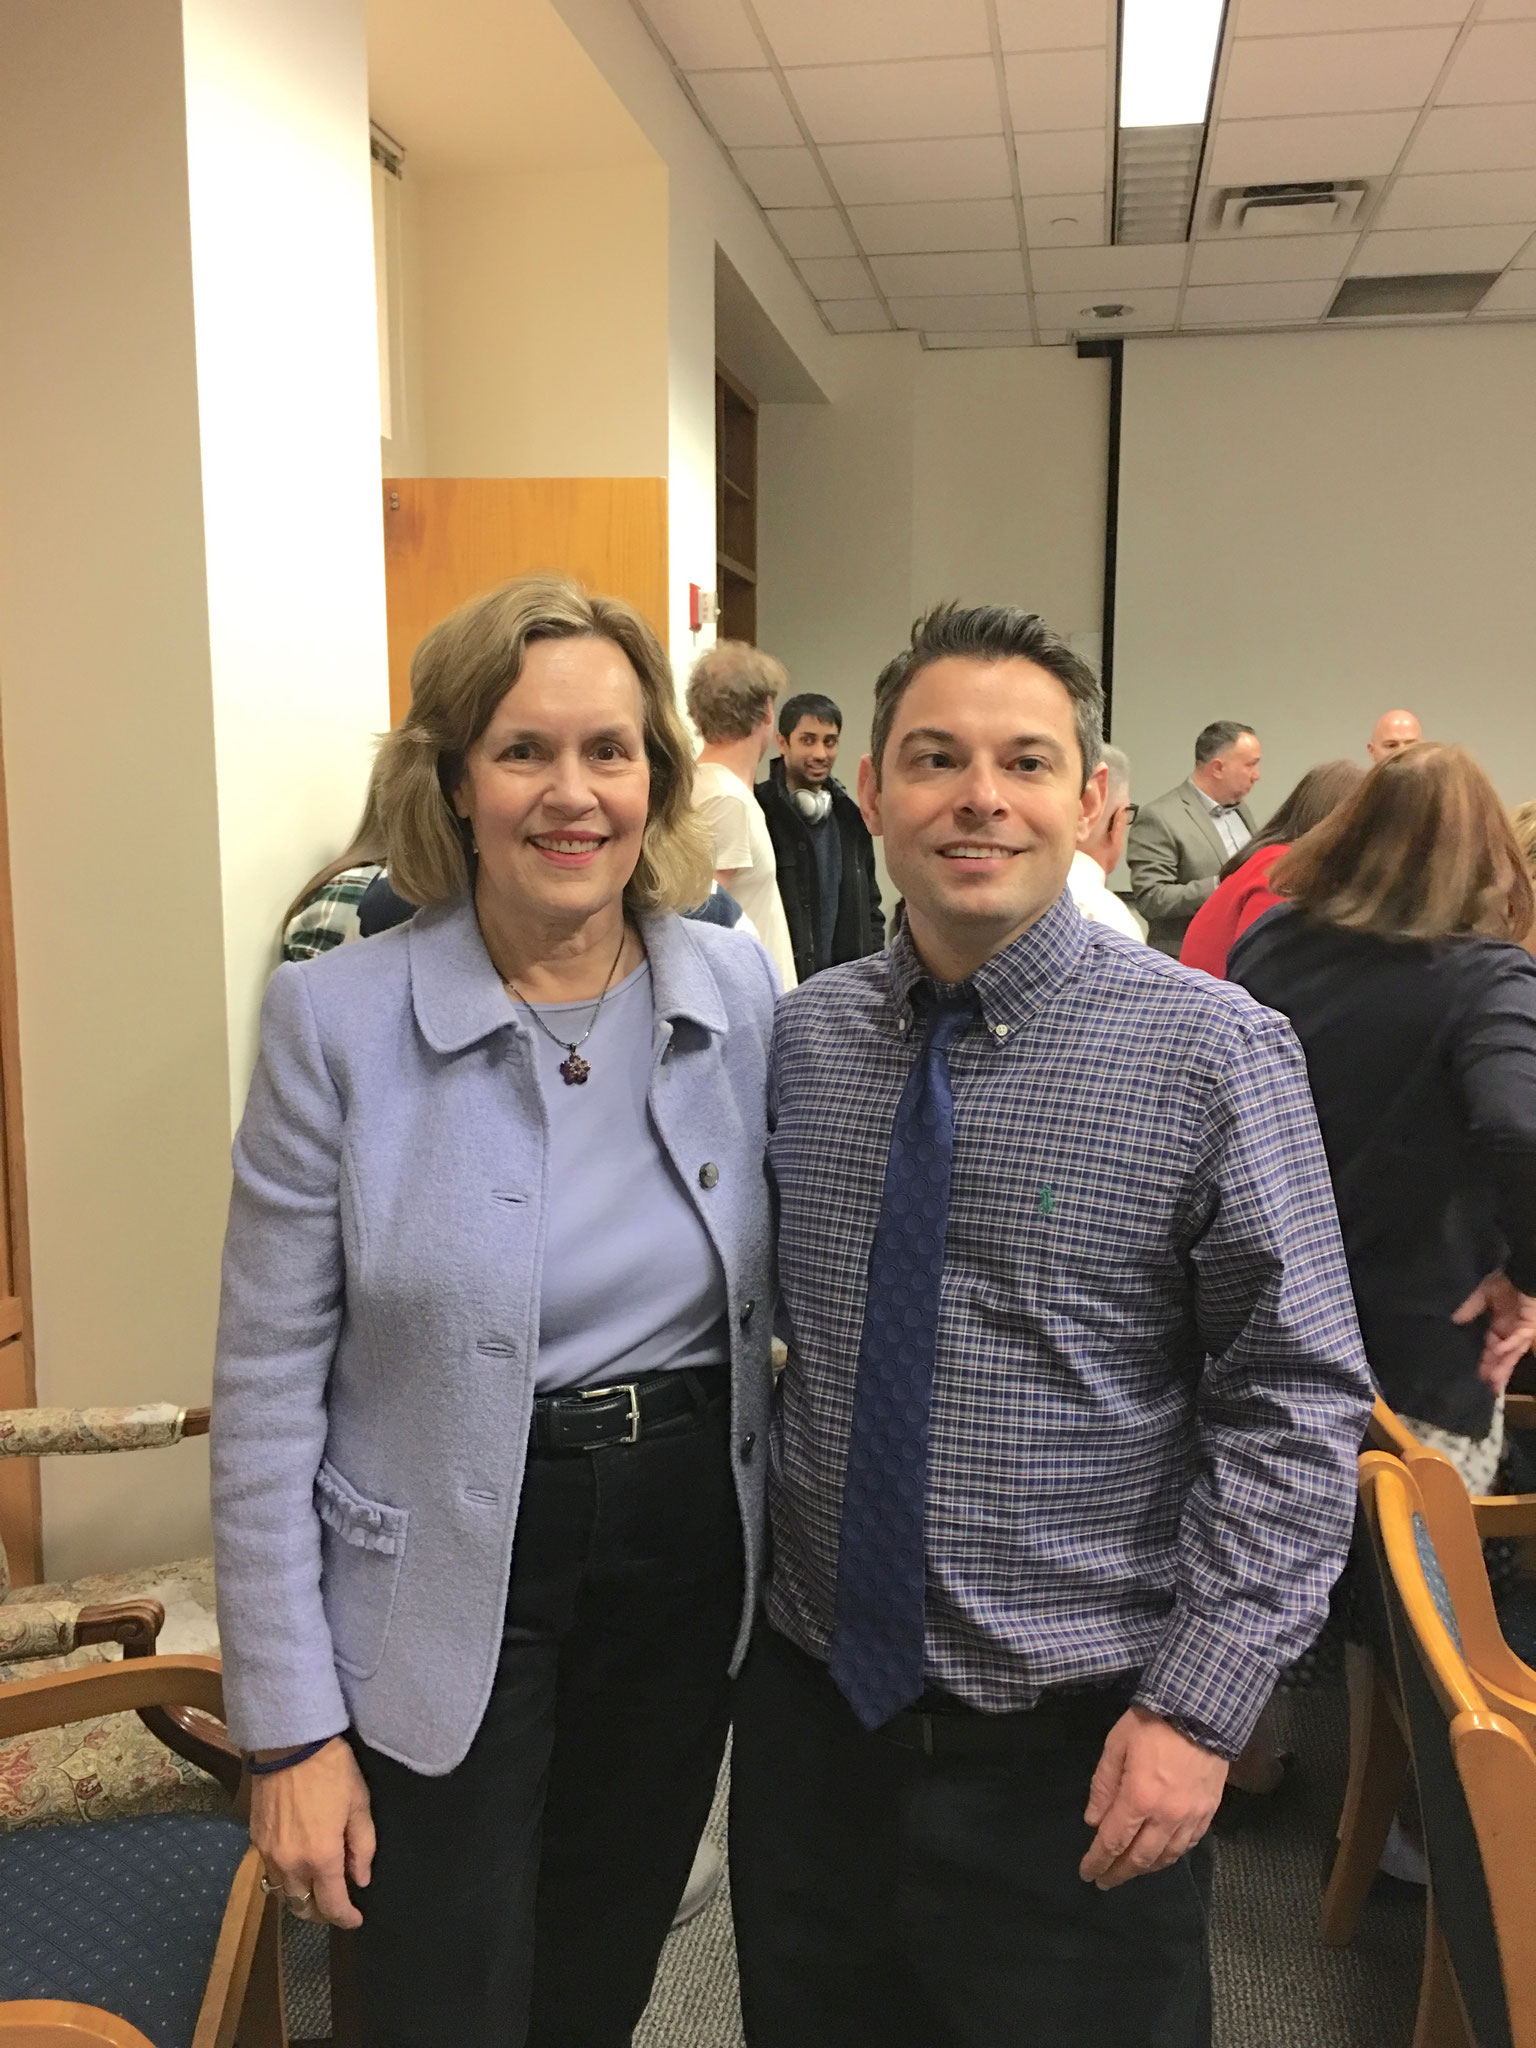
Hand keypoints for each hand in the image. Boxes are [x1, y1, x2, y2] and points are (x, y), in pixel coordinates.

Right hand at [249, 1736, 373, 1927]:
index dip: (346, 1918)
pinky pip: (271, 1871)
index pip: (332, 1905)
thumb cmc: (331, 1769)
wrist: (289, 1743)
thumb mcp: (359, 1804)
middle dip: (322, 1911)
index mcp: (321, 1857)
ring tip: (319, 1884)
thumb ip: (362, 1847)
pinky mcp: (255, 1840)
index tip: (356, 1919)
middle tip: (338, 1902)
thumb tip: (361, 1879)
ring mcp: (268, 1853)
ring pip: (284, 1892)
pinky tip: (299, 1862)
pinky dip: (286, 1875)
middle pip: (303, 1907)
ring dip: (302, 1895)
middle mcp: (290, 1863)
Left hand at [1080, 1707, 1227, 1889]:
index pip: (1113, 1841)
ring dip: (1145, 1869)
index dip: (1098, 1861)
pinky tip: (1161, 1857)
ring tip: (1129, 1871)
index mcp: (1139, 1798)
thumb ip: (1103, 1785)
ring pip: (1166, 1857)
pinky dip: (1171, 1857)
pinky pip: (1188, 1846)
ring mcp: (1190, 1817)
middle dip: (1119, 1873)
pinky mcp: (1208, 1813)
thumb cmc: (1152, 1723)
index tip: (1087, 1874)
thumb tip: (1093, 1821)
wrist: (1202, 1710)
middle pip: (1139, 1858)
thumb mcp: (1116, 1745)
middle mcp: (1166, 1816)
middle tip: (1105, 1882)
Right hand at [1453, 1272, 1535, 1396]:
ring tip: (1494, 1382)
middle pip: (1503, 1356)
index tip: (1478, 1376)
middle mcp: (1510, 1331)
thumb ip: (1471, 1307)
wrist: (1524, 1272)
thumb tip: (1454, 1319)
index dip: (1486, 1362)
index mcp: (1500, 1325)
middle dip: (1496, 1371)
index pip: (1491, 1348)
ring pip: (1511, 1353)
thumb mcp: (1484, 1293)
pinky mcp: (1529, 1326)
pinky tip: (1498, 1351)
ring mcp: (1521, 1330)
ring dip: (1504, 1366)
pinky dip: (1508, 1345)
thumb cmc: (1505, 1281)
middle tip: (1488, 1390)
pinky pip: (1517, 1339)